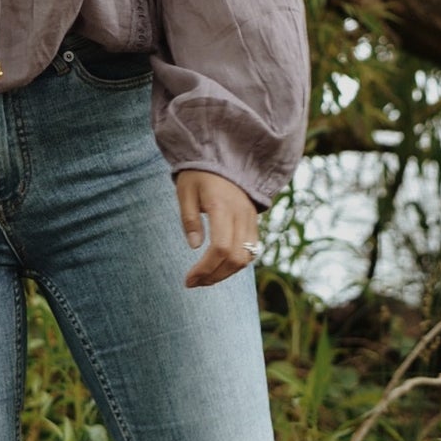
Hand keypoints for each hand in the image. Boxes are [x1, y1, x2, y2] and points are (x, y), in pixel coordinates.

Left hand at [174, 170, 262, 288]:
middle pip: (235, 258)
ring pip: (246, 258)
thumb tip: (194, 247)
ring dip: (225, 273)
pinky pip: (251, 251)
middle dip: (214, 276)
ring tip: (204, 278)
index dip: (206, 269)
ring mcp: (251, 219)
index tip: (188, 279)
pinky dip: (236, 264)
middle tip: (194, 283)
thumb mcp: (185, 192)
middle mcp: (241, 215)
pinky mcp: (254, 222)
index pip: (220, 248)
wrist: (224, 158)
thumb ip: (190, 219)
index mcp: (222, 207)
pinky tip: (219, 267)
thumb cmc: (199, 175)